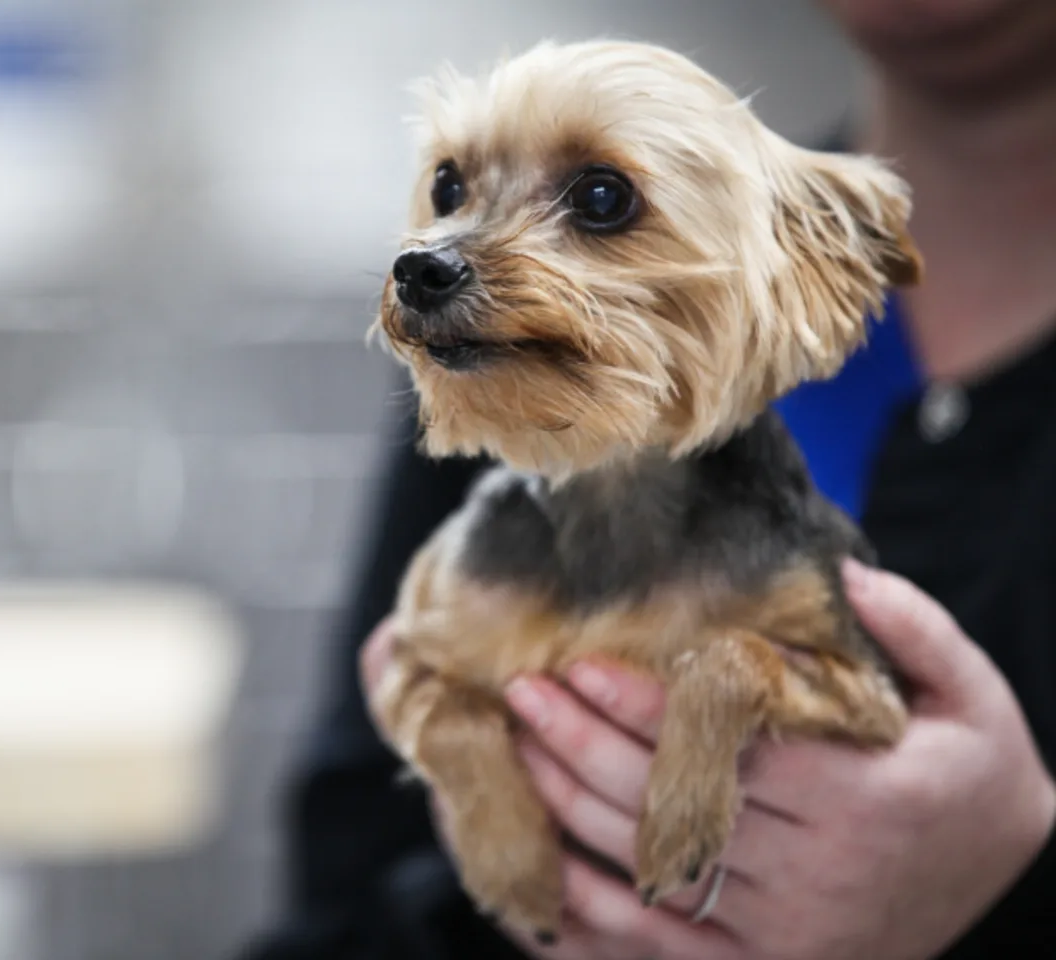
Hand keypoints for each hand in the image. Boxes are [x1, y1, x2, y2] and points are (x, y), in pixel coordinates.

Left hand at [493, 560, 1055, 958]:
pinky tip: (541, 854)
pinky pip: (652, 944)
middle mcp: (817, 874)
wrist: (1004, 900)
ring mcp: (783, 932)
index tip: (582, 666)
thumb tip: (843, 575)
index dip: (645, 709)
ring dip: (568, 808)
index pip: (729, 749)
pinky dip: (587, 904)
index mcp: (863, 800)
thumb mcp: (973, 699)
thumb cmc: (972, 783)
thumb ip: (915, 631)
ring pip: (647, 866)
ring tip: (520, 748)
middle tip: (524, 693)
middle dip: (581, 744)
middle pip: (670, 804)